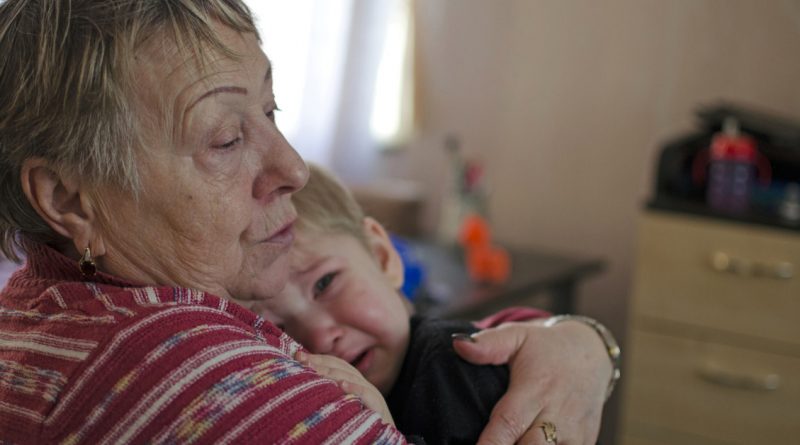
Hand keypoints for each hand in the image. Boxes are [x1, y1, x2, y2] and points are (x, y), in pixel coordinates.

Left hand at [295, 351, 394, 425]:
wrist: (385, 441)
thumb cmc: (360, 427)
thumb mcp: (343, 408)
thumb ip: (330, 394)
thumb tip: (305, 386)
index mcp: (355, 383)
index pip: (336, 364)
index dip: (318, 358)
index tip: (297, 356)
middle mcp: (364, 385)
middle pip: (342, 367)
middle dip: (320, 362)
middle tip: (301, 359)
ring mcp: (373, 395)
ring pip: (352, 377)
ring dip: (333, 372)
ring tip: (315, 369)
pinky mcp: (379, 408)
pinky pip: (368, 395)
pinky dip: (355, 388)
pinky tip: (342, 385)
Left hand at [453, 319, 611, 444]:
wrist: (591, 353)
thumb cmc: (545, 347)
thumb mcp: (517, 336)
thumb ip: (488, 344)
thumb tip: (458, 343)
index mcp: (535, 389)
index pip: (509, 423)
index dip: (491, 444)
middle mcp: (557, 414)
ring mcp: (574, 432)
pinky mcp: (584, 442)